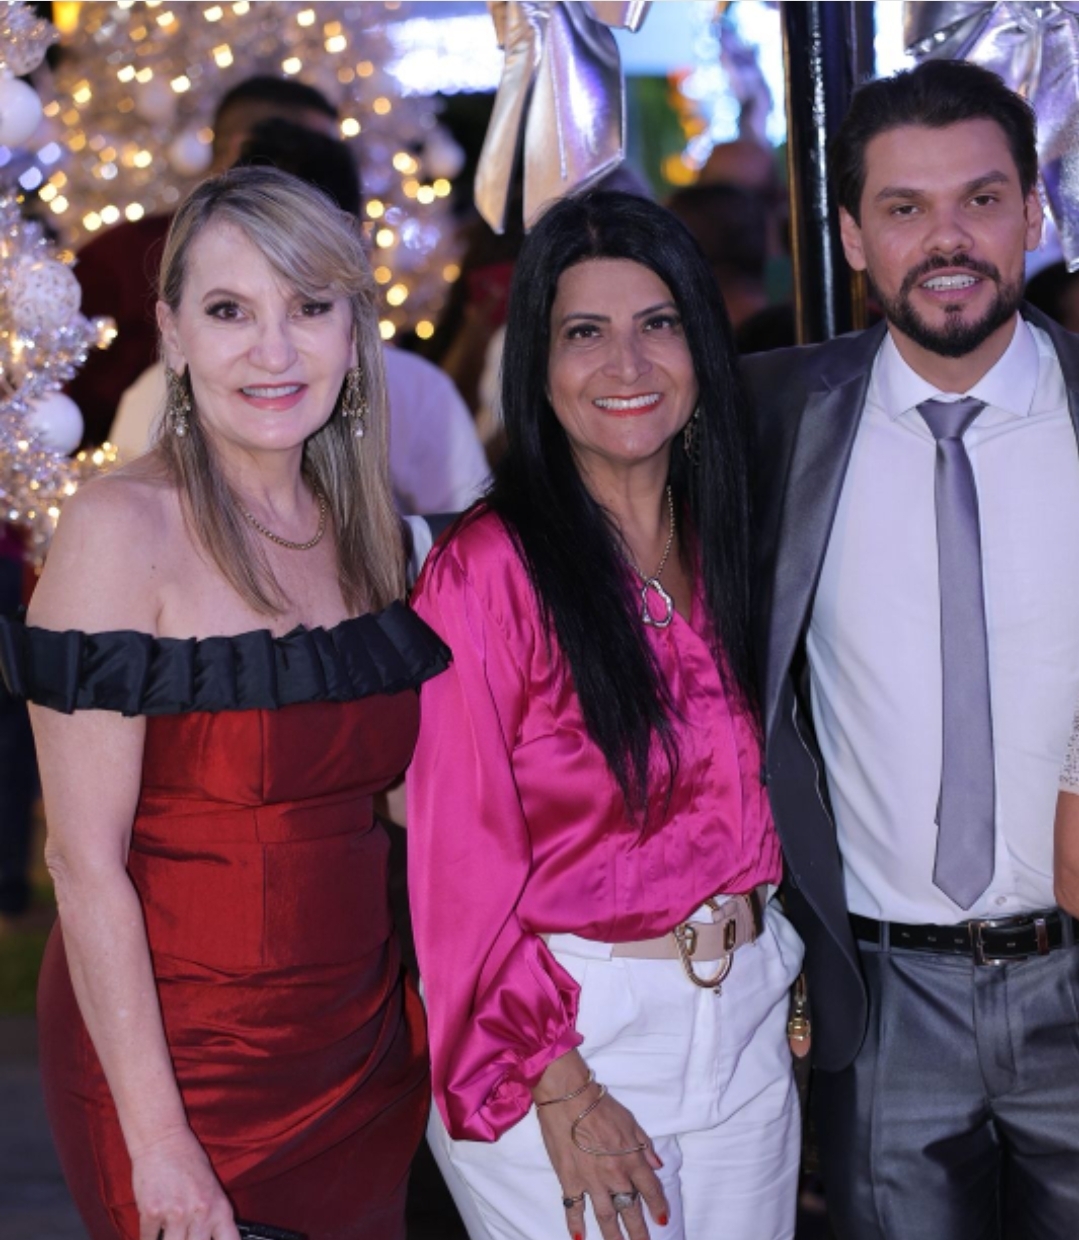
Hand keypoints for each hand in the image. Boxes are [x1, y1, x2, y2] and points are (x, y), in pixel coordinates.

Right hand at [130, 1126, 239, 1239]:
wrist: (163, 1141)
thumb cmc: (189, 1162)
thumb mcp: (212, 1189)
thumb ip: (213, 1218)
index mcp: (220, 1207)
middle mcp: (200, 1213)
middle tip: (184, 1237)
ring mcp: (175, 1214)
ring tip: (169, 1233)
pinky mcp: (151, 1213)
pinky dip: (149, 1239)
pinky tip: (152, 1233)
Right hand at [534, 1057, 667, 1239]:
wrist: (568, 1098)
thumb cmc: (600, 1105)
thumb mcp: (630, 1121)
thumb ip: (644, 1146)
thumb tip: (657, 1166)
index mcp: (631, 1159)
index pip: (650, 1190)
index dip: (658, 1206)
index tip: (663, 1220)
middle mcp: (614, 1176)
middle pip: (631, 1210)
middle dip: (640, 1232)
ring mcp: (591, 1182)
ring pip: (606, 1217)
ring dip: (614, 1237)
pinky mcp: (569, 1181)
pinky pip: (573, 1208)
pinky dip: (575, 1225)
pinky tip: (579, 1238)